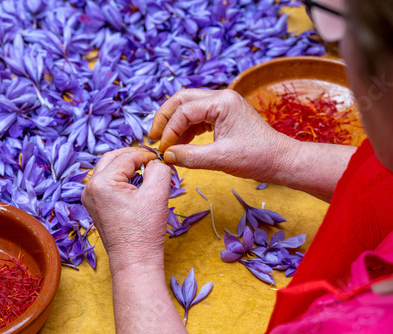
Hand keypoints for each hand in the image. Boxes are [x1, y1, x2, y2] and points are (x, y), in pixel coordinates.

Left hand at [81, 147, 171, 274]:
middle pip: (111, 158)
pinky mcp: (95, 206)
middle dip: (132, 156)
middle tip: (151, 160)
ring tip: (145, 172)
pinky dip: (121, 179)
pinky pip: (106, 183)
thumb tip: (156, 162)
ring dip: (126, 166)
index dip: (145, 154)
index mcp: (101, 183)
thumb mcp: (157, 194)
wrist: (135, 261)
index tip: (161, 158)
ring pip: (108, 169)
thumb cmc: (144, 231)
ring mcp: (90, 198)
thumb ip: (159, 169)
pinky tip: (136, 185)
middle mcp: (90, 188)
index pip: (126, 157)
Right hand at [148, 89, 296, 181]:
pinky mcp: (224, 115)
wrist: (281, 161)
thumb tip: (165, 157)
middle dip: (165, 118)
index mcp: (222, 102)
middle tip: (153, 137)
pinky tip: (180, 144)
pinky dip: (185, 129)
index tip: (162, 150)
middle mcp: (222, 98)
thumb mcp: (221, 159)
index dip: (169, 130)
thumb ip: (190, 157)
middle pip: (182, 100)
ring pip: (188, 107)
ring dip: (174, 124)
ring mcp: (223, 105)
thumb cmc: (258, 158)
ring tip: (165, 144)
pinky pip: (197, 117)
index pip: (184, 110)